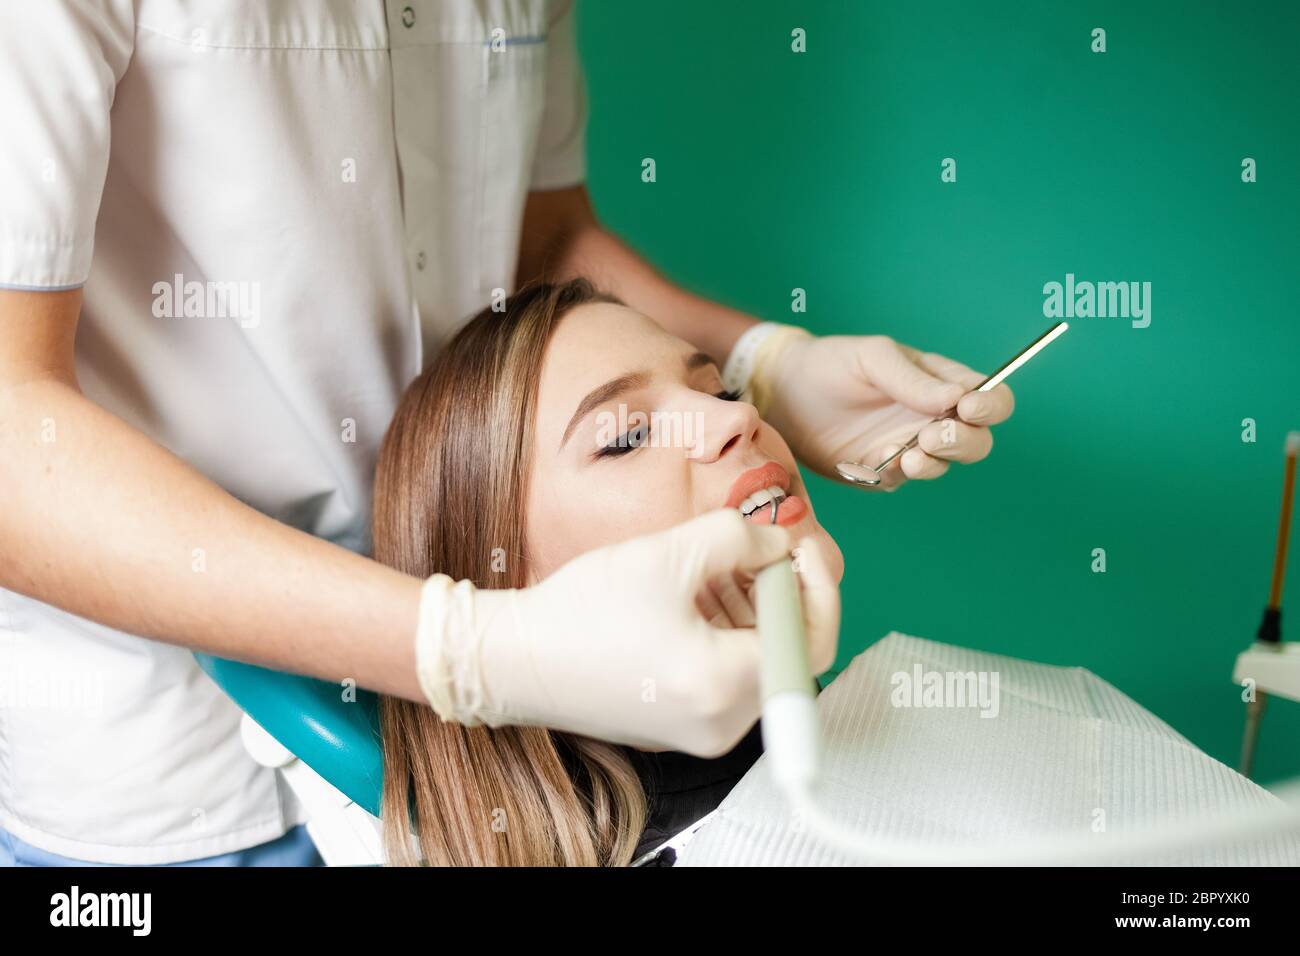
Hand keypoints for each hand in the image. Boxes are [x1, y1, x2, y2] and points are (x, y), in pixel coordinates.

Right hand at [418, 510, 839, 756]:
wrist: (511, 662)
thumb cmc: (584, 611)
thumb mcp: (669, 554)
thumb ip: (740, 539)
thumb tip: (778, 545)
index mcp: (726, 684)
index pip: (812, 642)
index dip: (818, 587)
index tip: (799, 546)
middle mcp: (722, 724)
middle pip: (786, 655)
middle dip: (777, 593)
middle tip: (758, 546)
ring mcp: (699, 732)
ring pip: (754, 665)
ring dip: (749, 611)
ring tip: (721, 563)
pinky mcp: (676, 728)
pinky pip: (724, 679)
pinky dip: (724, 635)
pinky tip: (697, 594)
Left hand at [760, 334, 1014, 488]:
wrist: (783, 391)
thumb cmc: (832, 363)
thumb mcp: (874, 358)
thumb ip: (914, 379)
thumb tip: (960, 398)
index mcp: (940, 382)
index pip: (989, 398)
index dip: (991, 405)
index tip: (970, 407)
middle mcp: (931, 417)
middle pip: (977, 440)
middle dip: (964, 441)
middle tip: (934, 434)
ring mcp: (907, 446)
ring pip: (944, 464)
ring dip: (934, 462)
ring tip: (910, 455)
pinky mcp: (880, 471)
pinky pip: (900, 480)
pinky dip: (897, 473)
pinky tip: (881, 461)